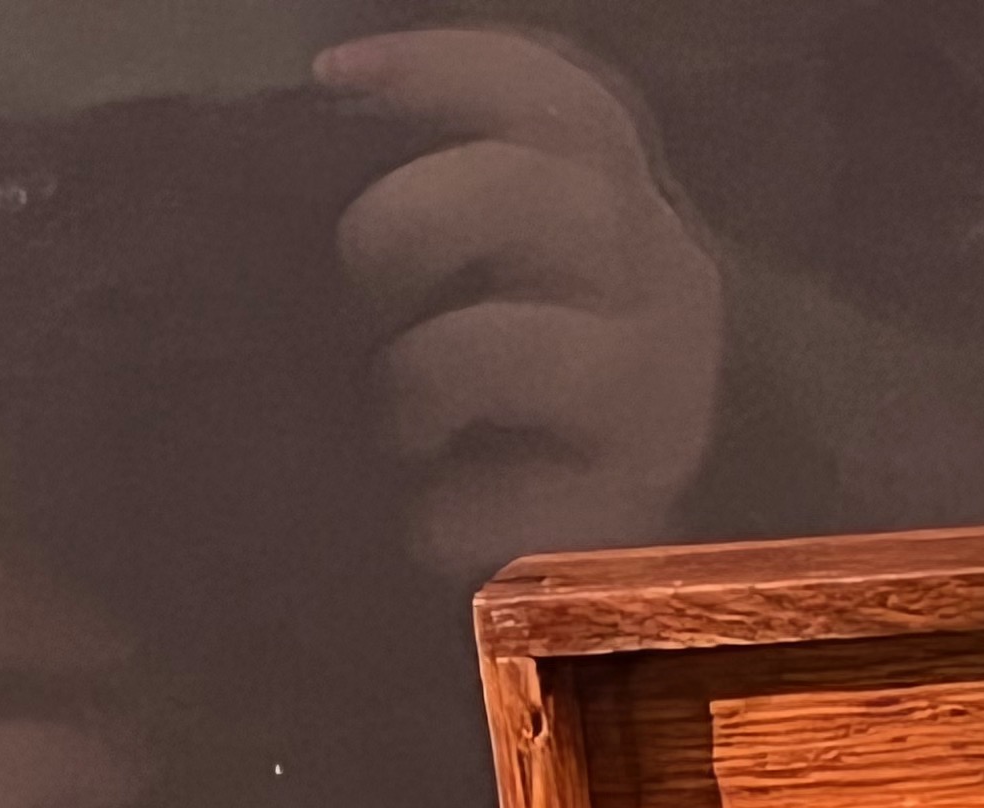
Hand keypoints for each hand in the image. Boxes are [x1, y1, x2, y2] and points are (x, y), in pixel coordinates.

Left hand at [314, 28, 723, 585]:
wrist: (633, 562)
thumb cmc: (528, 397)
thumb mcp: (499, 272)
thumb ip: (451, 212)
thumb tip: (326, 146)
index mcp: (613, 205)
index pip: (560, 101)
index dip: (449, 70)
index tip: (335, 78)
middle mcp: (655, 282)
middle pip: (545, 195)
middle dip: (418, 219)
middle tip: (362, 283)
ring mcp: (657, 395)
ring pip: (532, 346)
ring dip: (428, 372)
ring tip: (397, 421)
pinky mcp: (634, 510)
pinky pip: (528, 500)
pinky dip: (452, 514)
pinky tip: (425, 526)